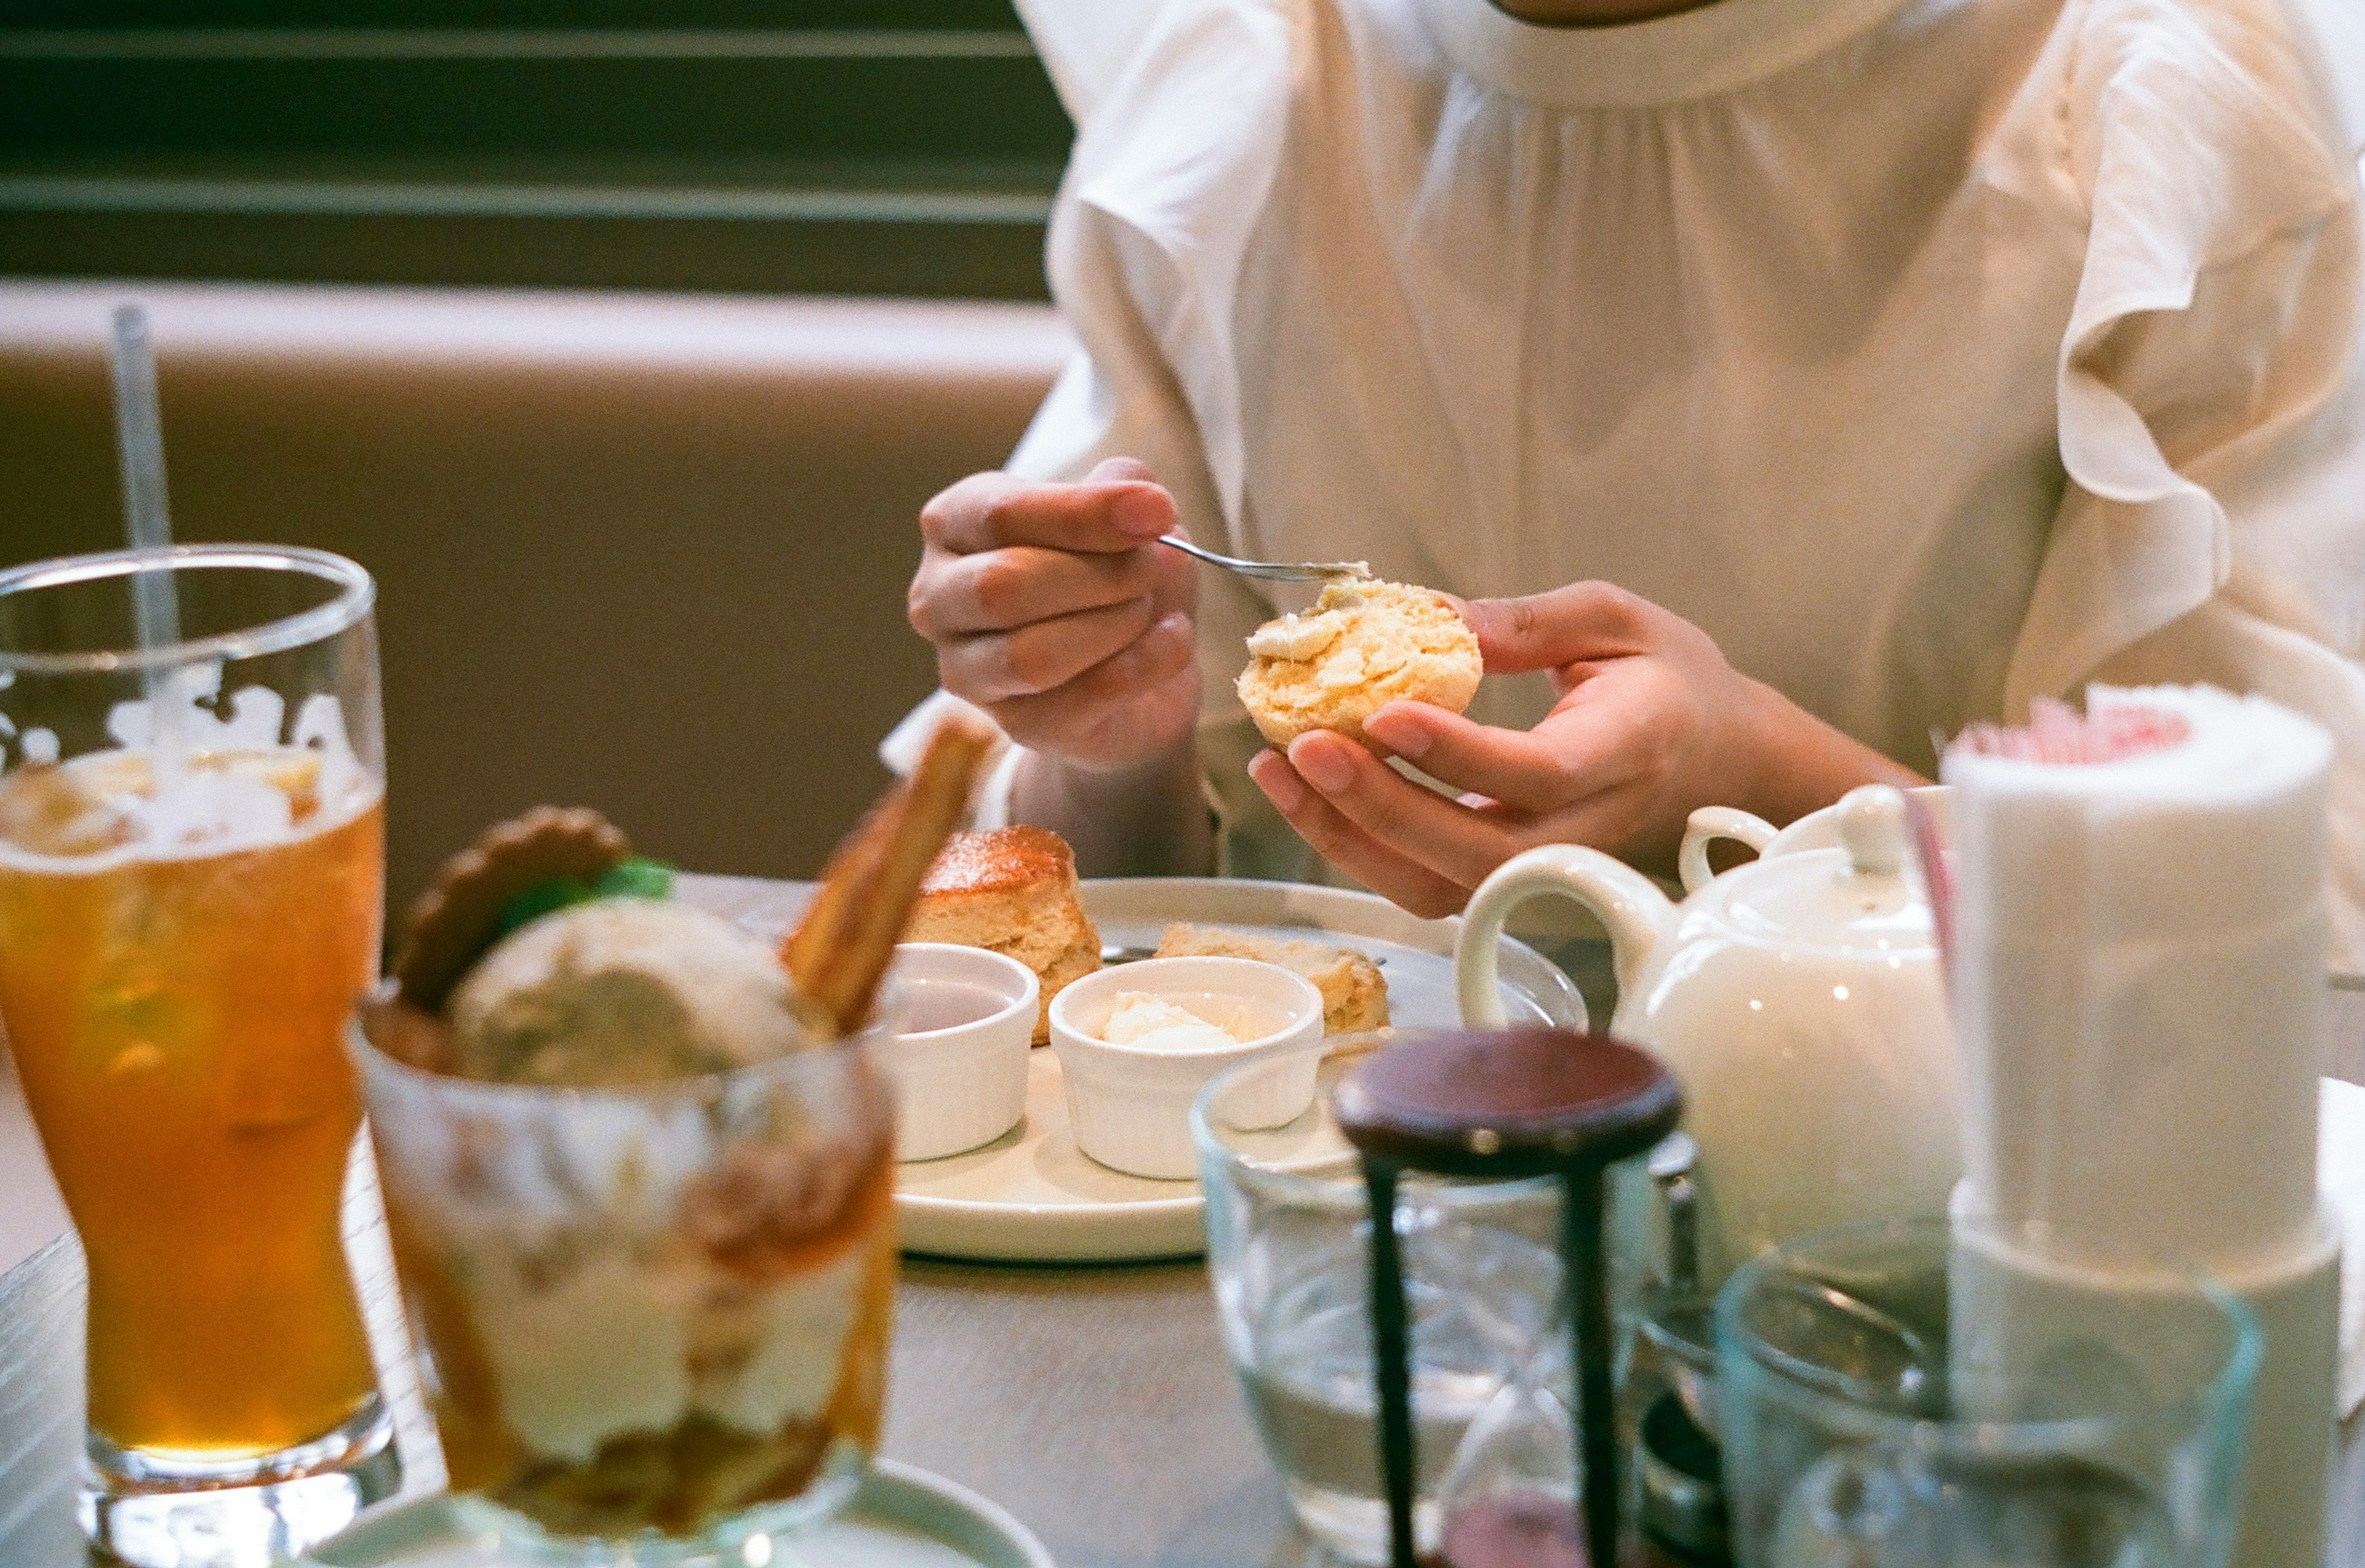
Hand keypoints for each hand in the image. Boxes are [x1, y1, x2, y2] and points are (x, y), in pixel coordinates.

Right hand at [908, 458, 1199, 770]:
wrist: (1141, 671)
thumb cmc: (1116, 579)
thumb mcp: (1124, 516)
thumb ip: (1123, 486)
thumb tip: (1138, 496)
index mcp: (953, 524)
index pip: (1000, 514)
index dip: (1083, 512)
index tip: (1157, 510)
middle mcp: (939, 598)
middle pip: (1004, 586)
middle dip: (1101, 573)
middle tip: (1161, 564)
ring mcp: (969, 671)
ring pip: (1034, 654)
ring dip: (1116, 623)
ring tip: (1150, 606)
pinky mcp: (1019, 726)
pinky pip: (1086, 695)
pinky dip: (1147, 663)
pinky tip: (1170, 639)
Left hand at [1247, 581, 1921, 916]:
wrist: (1713, 755)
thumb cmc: (1665, 677)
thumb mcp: (1617, 618)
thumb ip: (1529, 621)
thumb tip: (1432, 619)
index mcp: (1627, 748)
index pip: (1538, 773)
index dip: (1459, 755)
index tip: (1384, 714)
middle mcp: (1584, 827)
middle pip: (1477, 851)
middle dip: (1382, 807)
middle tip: (1306, 745)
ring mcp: (1543, 865)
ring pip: (1440, 885)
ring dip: (1351, 837)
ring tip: (1280, 769)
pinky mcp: (1505, 878)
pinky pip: (1424, 884)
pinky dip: (1357, 847)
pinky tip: (1303, 791)